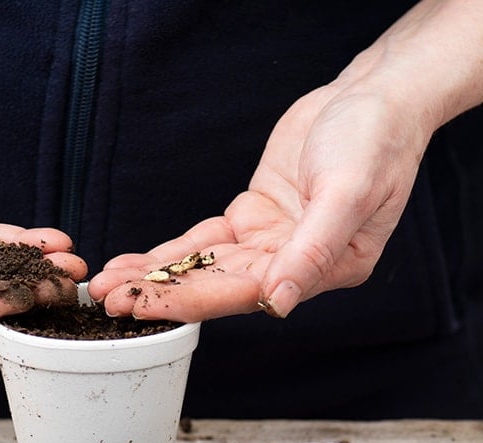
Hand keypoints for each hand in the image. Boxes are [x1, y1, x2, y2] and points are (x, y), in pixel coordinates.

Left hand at [89, 73, 432, 321]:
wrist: (373, 96)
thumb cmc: (375, 141)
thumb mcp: (350, 191)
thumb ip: (314, 250)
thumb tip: (280, 302)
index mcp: (329, 268)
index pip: (250, 292)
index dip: (194, 298)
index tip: (144, 305)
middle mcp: (297, 264)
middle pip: (220, 286)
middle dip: (162, 294)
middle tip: (107, 301)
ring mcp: (273, 242)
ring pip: (206, 267)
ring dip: (157, 278)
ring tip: (107, 287)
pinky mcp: (255, 217)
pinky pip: (206, 242)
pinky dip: (169, 254)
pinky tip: (133, 264)